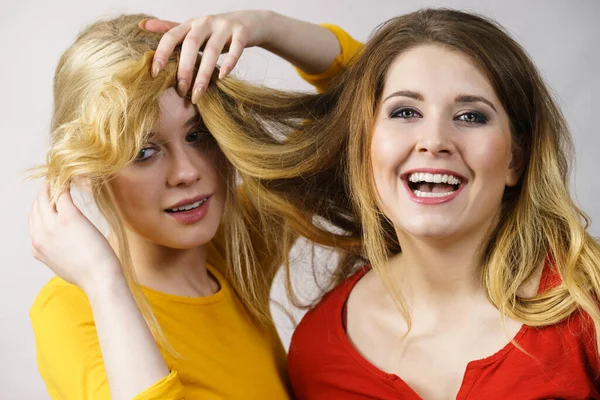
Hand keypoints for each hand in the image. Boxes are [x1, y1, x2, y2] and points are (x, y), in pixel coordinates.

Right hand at [29, 182, 122, 292]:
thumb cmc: (90, 274)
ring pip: (45, 198)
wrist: (100, 279)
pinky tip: (70, 178)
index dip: (42, 207)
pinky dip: (64, 184)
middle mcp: (40, 236)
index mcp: (37, 248)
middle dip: (45, 193)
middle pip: (37, 206)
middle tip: (55, 182)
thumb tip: (64, 245)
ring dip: (52, 185)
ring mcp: (52, 226)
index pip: (34, 220)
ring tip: (62, 177)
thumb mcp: (64, 265)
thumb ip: (58, 252)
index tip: (51, 199)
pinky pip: (61, 194)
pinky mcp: (68, 218)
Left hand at [140, 10, 273, 102]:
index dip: (162, 53)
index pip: (171, 36)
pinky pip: (235, 49)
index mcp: (190, 24)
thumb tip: (142, 25)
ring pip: (211, 50)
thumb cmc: (216, 30)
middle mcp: (205, 22)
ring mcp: (224, 26)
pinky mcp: (242, 32)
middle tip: (181, 91)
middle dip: (184, 69)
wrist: (249, 21)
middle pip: (190, 45)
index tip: (154, 74)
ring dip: (204, 74)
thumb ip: (170, 29)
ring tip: (198, 94)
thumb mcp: (193, 28)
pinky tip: (223, 77)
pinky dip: (229, 63)